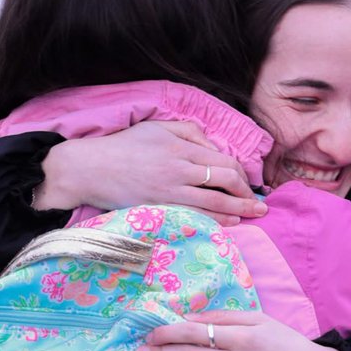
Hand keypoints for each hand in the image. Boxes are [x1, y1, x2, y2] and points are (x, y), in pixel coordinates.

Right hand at [38, 121, 266, 225]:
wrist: (91, 168)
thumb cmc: (124, 146)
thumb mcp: (157, 127)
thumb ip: (189, 132)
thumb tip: (214, 145)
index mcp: (181, 147)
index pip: (223, 159)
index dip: (241, 172)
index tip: (249, 181)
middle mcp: (180, 168)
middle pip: (225, 180)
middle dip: (246, 193)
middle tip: (259, 202)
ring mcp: (171, 190)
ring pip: (215, 201)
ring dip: (239, 209)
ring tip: (254, 214)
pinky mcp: (161, 208)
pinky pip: (196, 215)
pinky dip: (217, 220)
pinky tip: (230, 223)